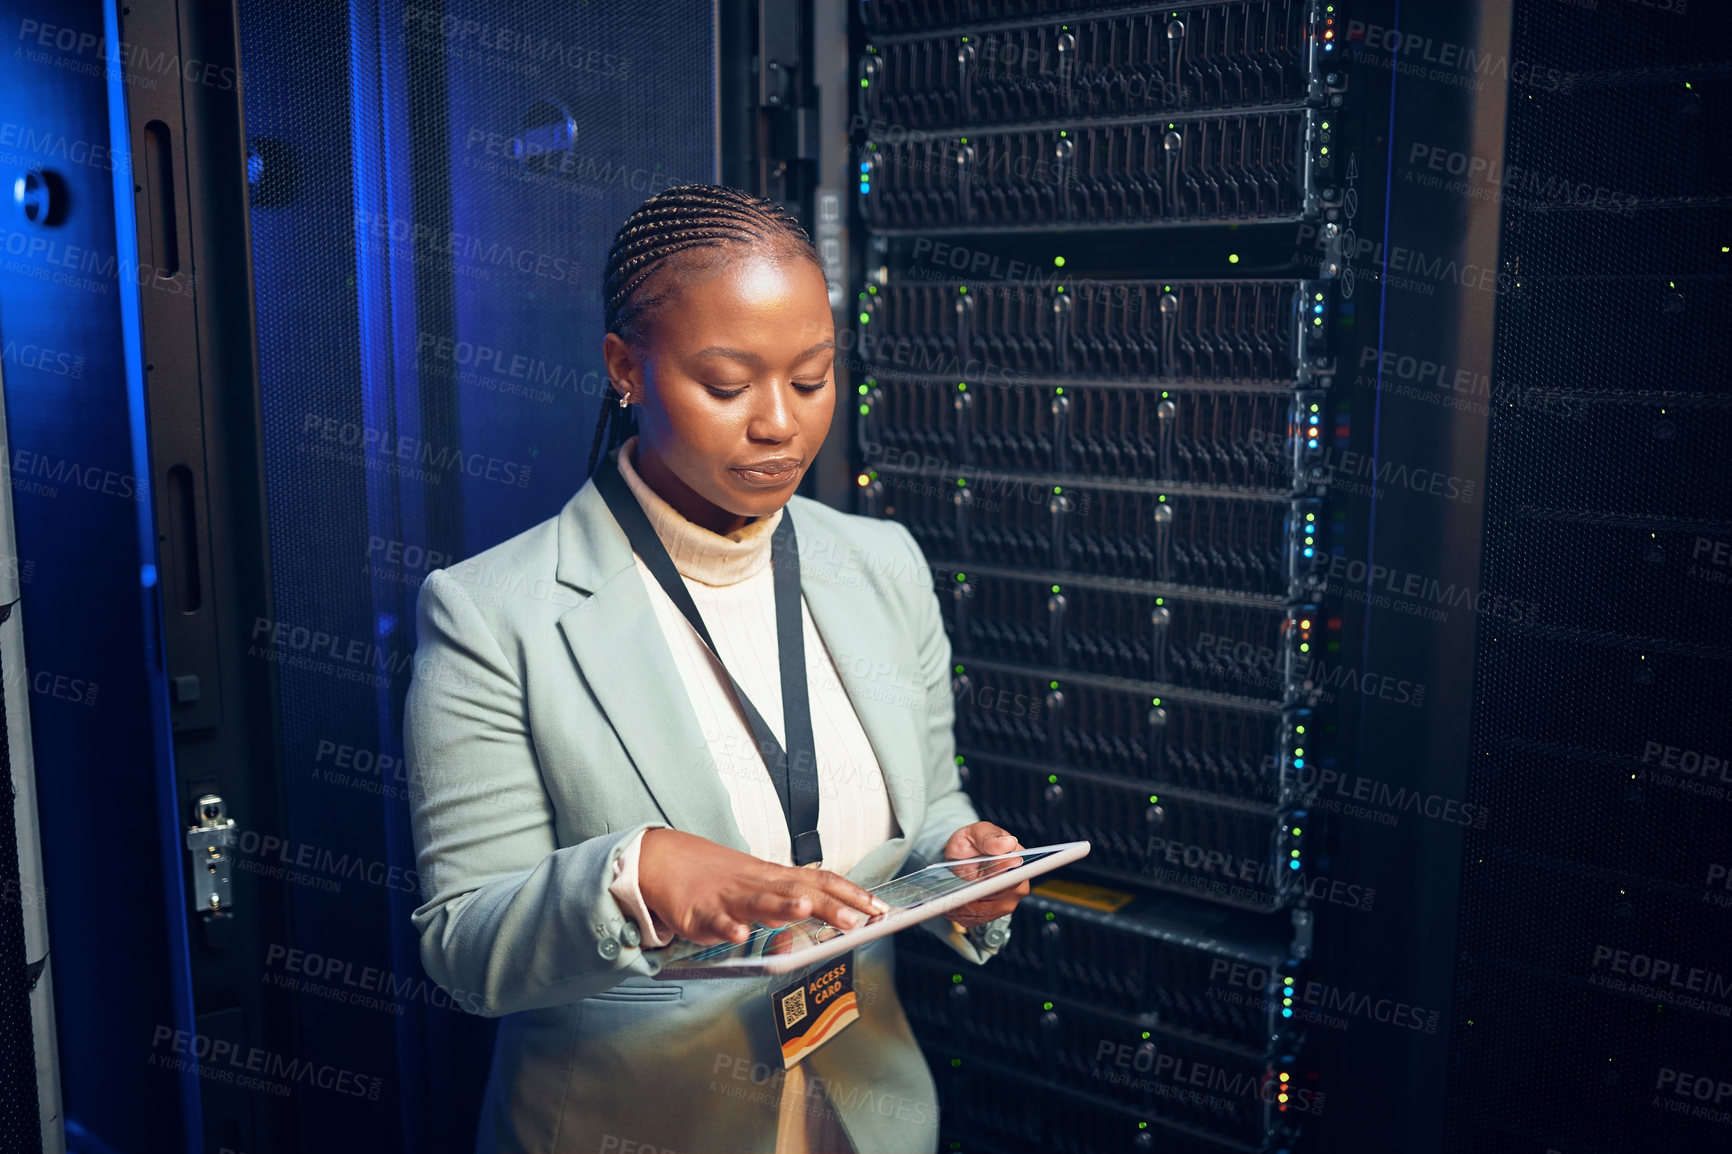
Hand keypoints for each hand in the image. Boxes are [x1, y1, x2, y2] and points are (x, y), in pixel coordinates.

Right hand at [637, 829, 887, 945]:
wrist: (664, 859)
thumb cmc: (719, 877)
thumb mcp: (760, 884)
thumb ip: (792, 902)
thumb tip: (830, 917)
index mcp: (774, 878)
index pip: (820, 881)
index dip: (851, 894)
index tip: (880, 908)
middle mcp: (756, 884)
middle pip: (797, 891)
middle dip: (829, 904)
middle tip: (858, 917)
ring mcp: (728, 898)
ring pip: (758, 902)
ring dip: (781, 906)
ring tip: (804, 910)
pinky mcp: (699, 913)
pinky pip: (714, 921)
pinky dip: (725, 927)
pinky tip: (737, 935)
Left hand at [940, 822, 1028, 927]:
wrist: (964, 857)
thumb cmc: (973, 843)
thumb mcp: (977, 832)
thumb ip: (990, 837)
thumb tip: (1006, 843)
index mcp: (1018, 861)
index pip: (1012, 874)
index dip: (996, 877)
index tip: (977, 878)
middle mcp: (1017, 885)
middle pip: (997, 897)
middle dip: (974, 894)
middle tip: (952, 891)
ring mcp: (1006, 902)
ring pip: (984, 911)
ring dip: (963, 906)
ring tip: (945, 897)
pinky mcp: (992, 915)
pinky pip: (975, 919)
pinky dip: (959, 914)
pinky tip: (948, 904)